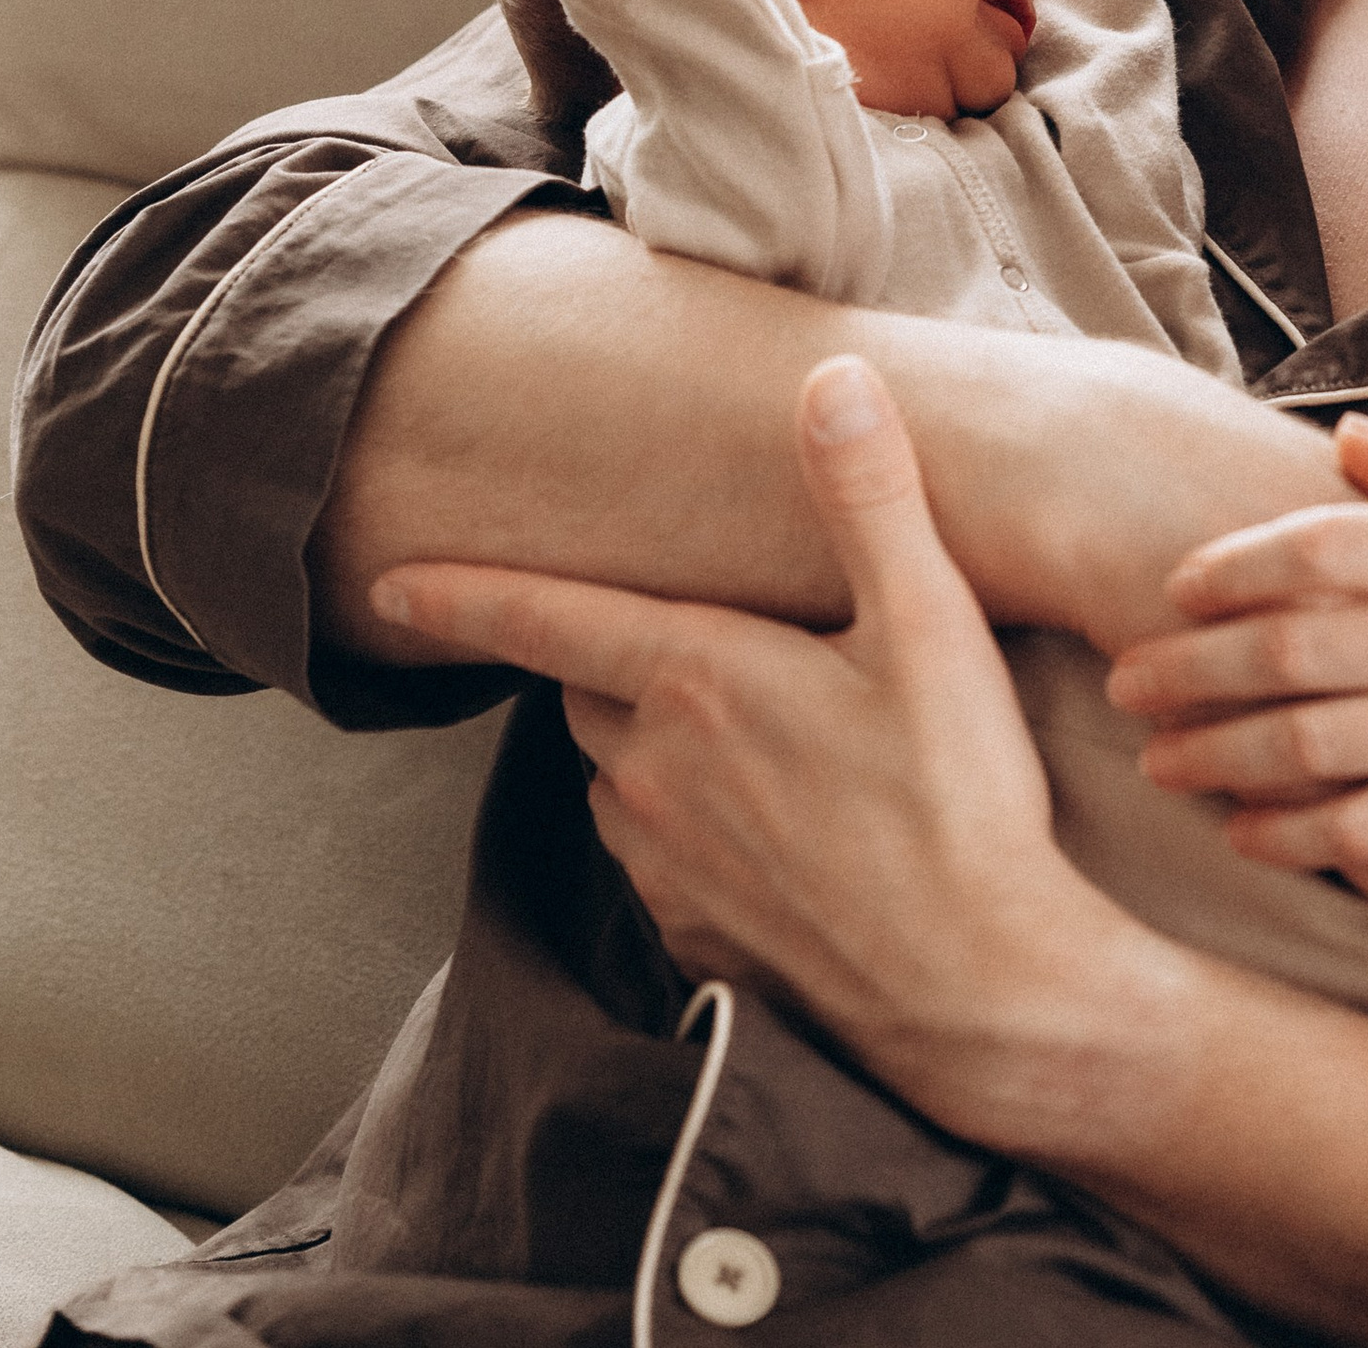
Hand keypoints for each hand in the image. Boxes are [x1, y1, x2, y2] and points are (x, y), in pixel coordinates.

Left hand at [371, 357, 1121, 1121]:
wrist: (977, 988)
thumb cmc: (957, 796)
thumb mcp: (930, 622)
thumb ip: (870, 495)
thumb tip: (830, 379)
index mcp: (698, 680)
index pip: (545, 619)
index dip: (464, 595)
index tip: (390, 586)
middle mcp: (656, 773)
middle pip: (585, 692)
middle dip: (605, 659)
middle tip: (668, 634)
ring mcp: (667, 865)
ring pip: (616, 779)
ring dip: (645, 746)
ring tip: (729, 729)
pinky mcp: (695, 936)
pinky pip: (652, 860)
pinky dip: (679, 828)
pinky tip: (759, 824)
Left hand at [1109, 417, 1367, 873]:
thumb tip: (1339, 438)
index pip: (1324, 548)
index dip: (1235, 565)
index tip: (1174, 582)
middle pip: (1292, 653)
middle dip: (1190, 669)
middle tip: (1120, 679)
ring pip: (1311, 748)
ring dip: (1216, 755)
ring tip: (1153, 757)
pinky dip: (1294, 835)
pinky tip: (1242, 831)